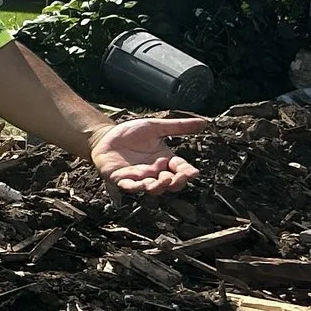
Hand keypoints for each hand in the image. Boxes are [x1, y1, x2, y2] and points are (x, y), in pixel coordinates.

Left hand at [90, 116, 206, 192]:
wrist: (106, 136)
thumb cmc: (132, 133)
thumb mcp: (156, 127)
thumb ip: (178, 127)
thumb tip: (204, 122)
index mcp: (165, 160)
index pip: (180, 168)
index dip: (187, 172)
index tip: (193, 173)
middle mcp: (154, 172)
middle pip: (169, 183)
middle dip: (175, 183)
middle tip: (177, 178)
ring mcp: (138, 177)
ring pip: (151, 188)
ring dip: (157, 188)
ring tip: (161, 183)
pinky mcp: (121, 179)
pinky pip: (129, 186)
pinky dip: (134, 187)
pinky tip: (138, 185)